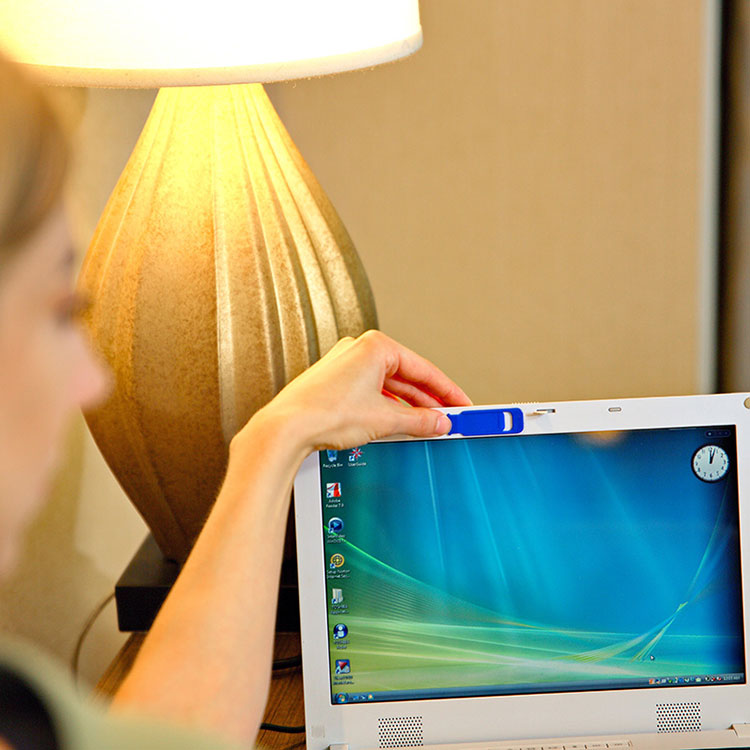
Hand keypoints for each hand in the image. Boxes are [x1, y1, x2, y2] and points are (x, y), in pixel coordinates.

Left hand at [248, 330, 471, 455]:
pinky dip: (387, 407)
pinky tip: (397, 423)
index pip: (423, 369)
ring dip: (408, 406)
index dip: (447, 391)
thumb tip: (439, 422)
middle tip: (448, 418)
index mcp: (375, 346)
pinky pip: (371, 392)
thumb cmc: (325, 413)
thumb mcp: (385, 419)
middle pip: (406, 377)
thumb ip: (419, 420)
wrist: (286, 427)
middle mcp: (358, 350)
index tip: (461, 404)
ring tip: (426, 425)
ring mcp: (344, 366)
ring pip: (388, 386)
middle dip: (428, 400)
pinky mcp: (333, 383)